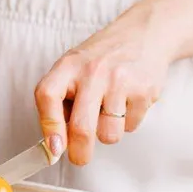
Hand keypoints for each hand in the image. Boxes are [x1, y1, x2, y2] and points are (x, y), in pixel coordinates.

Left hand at [32, 0, 192, 165]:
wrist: (144, 34)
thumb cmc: (102, 58)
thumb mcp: (73, 68)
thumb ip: (62, 100)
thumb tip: (55, 143)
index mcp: (68, 66)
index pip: (48, 97)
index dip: (49, 127)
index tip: (54, 148)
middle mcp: (93, 72)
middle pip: (81, 128)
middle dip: (79, 153)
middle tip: (80, 158)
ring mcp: (120, 81)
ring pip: (109, 134)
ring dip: (108, 133)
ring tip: (110, 111)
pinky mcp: (144, 91)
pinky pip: (131, 126)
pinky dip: (128, 122)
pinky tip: (128, 101)